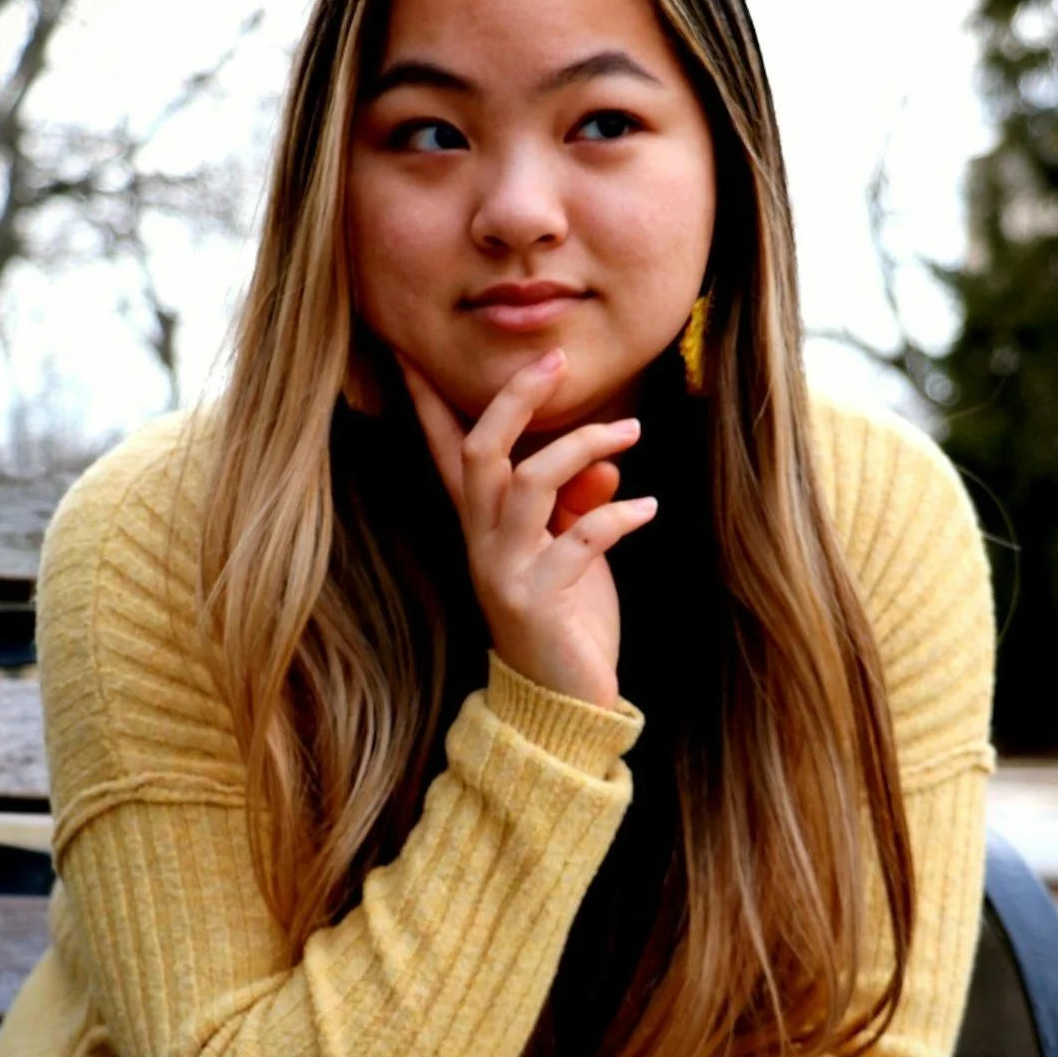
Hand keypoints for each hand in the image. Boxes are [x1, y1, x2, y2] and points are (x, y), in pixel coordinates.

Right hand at [400, 350, 654, 707]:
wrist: (561, 706)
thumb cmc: (568, 619)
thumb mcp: (574, 551)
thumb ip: (580, 502)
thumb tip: (608, 461)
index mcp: (483, 524)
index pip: (448, 450)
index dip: (428, 402)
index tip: (409, 350)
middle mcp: (482, 541)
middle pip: (483, 451)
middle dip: (515, 400)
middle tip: (556, 362)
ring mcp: (505, 571)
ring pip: (529, 483)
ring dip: (582, 447)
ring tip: (631, 431)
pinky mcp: (537, 601)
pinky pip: (578, 540)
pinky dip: (616, 515)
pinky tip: (648, 508)